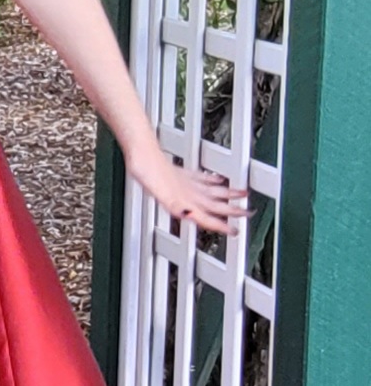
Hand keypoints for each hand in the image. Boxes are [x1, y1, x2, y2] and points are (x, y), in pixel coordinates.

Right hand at [127, 140, 249, 236]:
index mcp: (182, 201)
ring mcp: (185, 185)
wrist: (139, 154)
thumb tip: (188, 215)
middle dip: (231, 211)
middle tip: (247, 214)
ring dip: (227, 197)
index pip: (206, 218)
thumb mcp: (156, 189)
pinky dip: (213, 182)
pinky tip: (219, 180)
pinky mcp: (183, 176)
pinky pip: (203, 181)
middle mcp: (186, 195)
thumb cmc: (145, 170)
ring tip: (241, 197)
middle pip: (214, 206)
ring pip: (211, 194)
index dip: (221, 226)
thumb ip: (173, 203)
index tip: (234, 231)